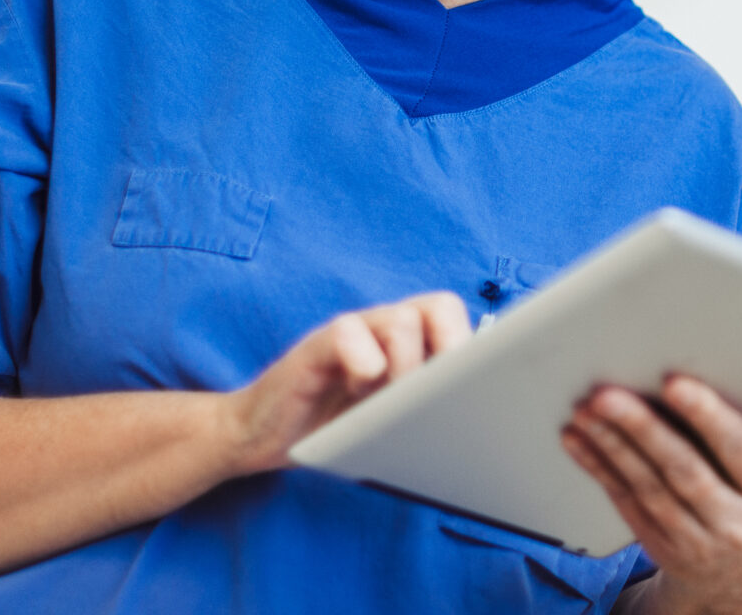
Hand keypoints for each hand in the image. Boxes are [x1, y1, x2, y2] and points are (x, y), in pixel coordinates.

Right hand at [222, 292, 471, 475]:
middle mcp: (383, 328)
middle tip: (437, 397)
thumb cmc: (332, 429)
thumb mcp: (389, 421)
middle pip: (440, 305)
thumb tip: (477, 420)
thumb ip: (425, 406)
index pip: (456, 319)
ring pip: (402, 320)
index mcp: (409, 342)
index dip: (476, 348)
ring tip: (387, 403)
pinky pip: (348, 333)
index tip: (481, 390)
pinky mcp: (314, 347)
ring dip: (406, 368)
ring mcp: (350, 333)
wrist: (260, 436)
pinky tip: (353, 394)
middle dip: (450, 352)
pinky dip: (363, 366)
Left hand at [562, 376, 741, 614]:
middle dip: (643, 428)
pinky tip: (577, 438)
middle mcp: (735, 522)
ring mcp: (693, 537)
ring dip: (611, 445)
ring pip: (646, 487)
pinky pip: (623, 500)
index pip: (738, 450)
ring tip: (586, 409)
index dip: (706, 416)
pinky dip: (597, 466)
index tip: (674, 383)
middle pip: (682, 470)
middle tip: (609, 393)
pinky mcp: (657, 541)